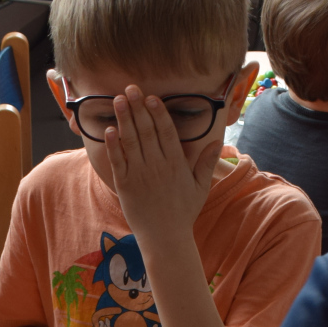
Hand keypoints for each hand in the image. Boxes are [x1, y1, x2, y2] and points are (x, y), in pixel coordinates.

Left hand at [105, 86, 222, 247]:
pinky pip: (118, 160)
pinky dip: (114, 144)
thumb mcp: (200, 187)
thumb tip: (218, 142)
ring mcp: (140, 174)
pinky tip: (109, 129)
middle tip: (130, 88)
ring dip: (124, 118)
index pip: (166, 131)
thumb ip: (207, 162)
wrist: (165, 238)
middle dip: (138, 107)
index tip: (151, 97)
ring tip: (118, 99)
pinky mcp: (125, 185)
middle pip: (147, 130)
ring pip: (131, 141)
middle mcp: (158, 166)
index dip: (158, 112)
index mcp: (176, 164)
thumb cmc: (184, 212)